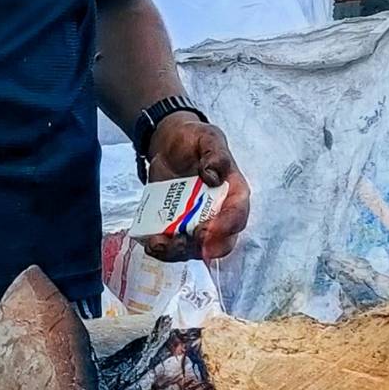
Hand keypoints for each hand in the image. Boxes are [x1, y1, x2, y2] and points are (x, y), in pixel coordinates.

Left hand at [142, 113, 250, 263]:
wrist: (169, 144)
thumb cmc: (194, 140)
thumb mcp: (207, 138)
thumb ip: (215, 154)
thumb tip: (213, 176)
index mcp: (234, 193)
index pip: (237, 216)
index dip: (225, 227)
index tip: (206, 231)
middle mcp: (220, 213)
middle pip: (219, 242)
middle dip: (201, 247)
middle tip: (182, 240)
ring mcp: (198, 222)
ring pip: (195, 248)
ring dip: (178, 252)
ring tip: (158, 244)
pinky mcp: (178, 225)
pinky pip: (175, 245)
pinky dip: (163, 250)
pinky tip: (151, 243)